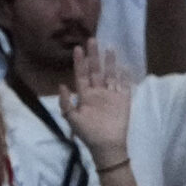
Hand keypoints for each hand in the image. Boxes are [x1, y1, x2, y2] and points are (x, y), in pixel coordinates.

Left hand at [58, 40, 132, 162]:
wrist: (106, 145)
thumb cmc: (87, 133)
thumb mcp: (72, 118)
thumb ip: (66, 102)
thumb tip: (61, 85)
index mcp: (84, 95)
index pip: (82, 75)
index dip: (80, 62)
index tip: (77, 49)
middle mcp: (97, 92)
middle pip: (96, 70)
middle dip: (94, 56)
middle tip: (92, 40)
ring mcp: (111, 94)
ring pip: (110, 74)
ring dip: (109, 62)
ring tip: (109, 48)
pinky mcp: (123, 99)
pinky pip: (124, 85)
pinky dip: (124, 75)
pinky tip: (124, 65)